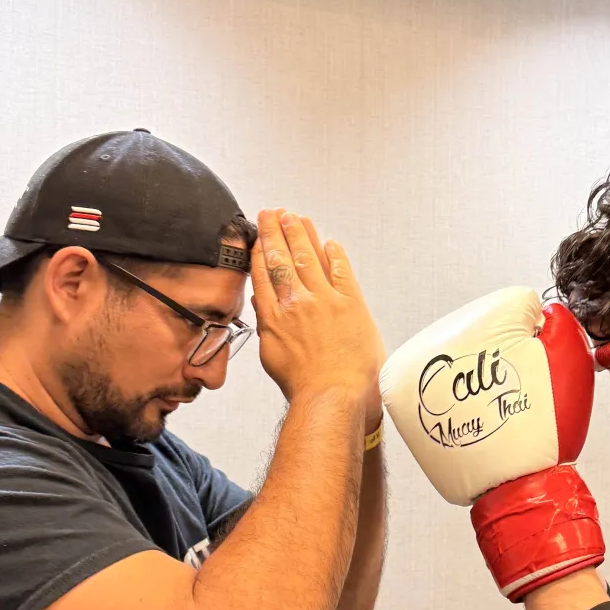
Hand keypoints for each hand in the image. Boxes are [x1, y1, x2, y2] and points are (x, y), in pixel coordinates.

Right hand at [251, 210, 385, 422]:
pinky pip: (341, 270)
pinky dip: (334, 254)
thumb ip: (268, 326)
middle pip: (282, 258)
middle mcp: (296, 304)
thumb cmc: (305, 386)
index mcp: (275, 318)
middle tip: (271, 212)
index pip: (264, 274)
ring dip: (301, 234)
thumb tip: (263, 304)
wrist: (333, 396)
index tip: (258, 233)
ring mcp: (324, 301)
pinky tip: (329, 242)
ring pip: (309, 257)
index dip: (260, 249)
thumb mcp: (273, 356)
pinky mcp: (350, 304)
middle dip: (276, 231)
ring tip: (295, 216)